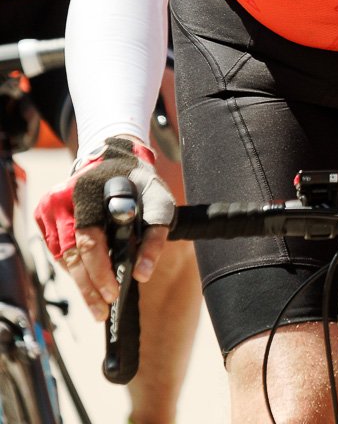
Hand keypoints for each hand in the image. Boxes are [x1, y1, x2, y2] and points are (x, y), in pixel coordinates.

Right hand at [35, 137, 172, 319]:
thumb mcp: (159, 202)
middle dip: (88, 287)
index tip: (113, 294)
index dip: (99, 271)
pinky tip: (88, 277)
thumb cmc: (140, 184)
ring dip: (80, 280)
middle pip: (71, 255)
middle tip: (102, 311)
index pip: (89, 242)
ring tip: (98, 302)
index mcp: (89, 193)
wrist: (117, 158)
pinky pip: (57, 250)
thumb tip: (143, 273)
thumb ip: (155, 236)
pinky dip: (73, 266)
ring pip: (62, 257)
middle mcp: (62, 200)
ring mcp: (49, 208)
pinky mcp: (44, 215)